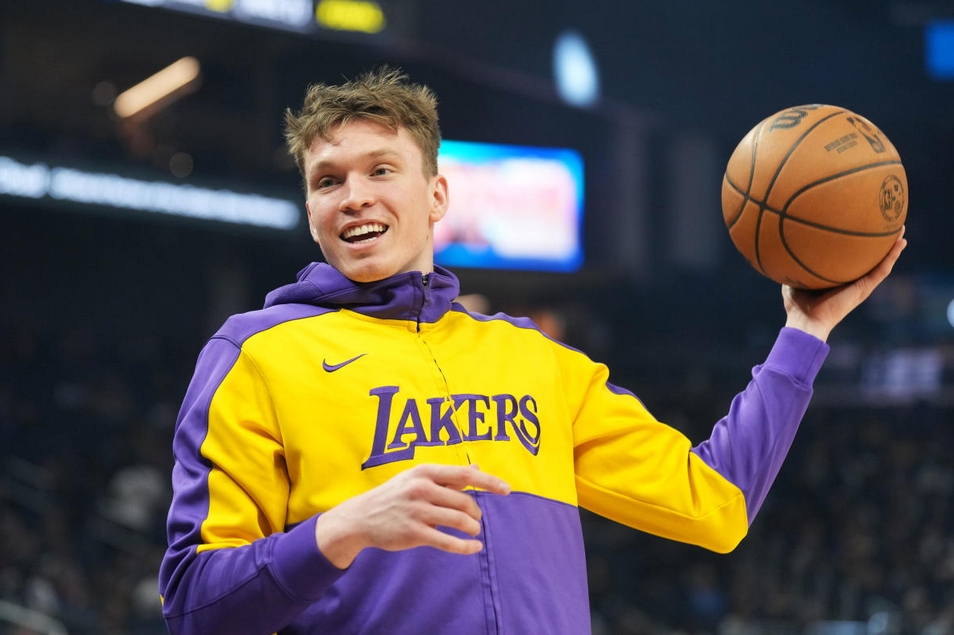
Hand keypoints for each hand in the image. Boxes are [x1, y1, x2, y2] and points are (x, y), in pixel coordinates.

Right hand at [315, 463, 510, 568]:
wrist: (361, 517)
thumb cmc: (395, 495)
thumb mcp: (417, 478)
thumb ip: (447, 476)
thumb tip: (477, 468)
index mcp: (425, 472)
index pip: (465, 474)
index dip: (489, 482)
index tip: (507, 489)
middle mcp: (422, 489)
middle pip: (464, 500)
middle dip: (475, 512)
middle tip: (476, 519)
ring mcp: (417, 511)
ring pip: (459, 520)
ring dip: (472, 528)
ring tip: (473, 531)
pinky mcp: (414, 533)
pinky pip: (448, 542)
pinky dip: (465, 546)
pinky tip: (474, 548)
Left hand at [783, 227, 906, 341]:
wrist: (807, 321)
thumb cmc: (798, 304)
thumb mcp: (794, 277)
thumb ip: (794, 263)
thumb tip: (786, 245)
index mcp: (839, 278)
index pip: (851, 259)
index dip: (857, 245)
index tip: (861, 227)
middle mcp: (853, 280)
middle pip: (870, 258)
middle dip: (878, 242)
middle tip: (886, 223)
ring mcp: (861, 285)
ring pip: (881, 262)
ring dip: (892, 246)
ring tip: (900, 228)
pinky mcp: (864, 289)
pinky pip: (881, 270)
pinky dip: (892, 256)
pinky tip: (900, 243)